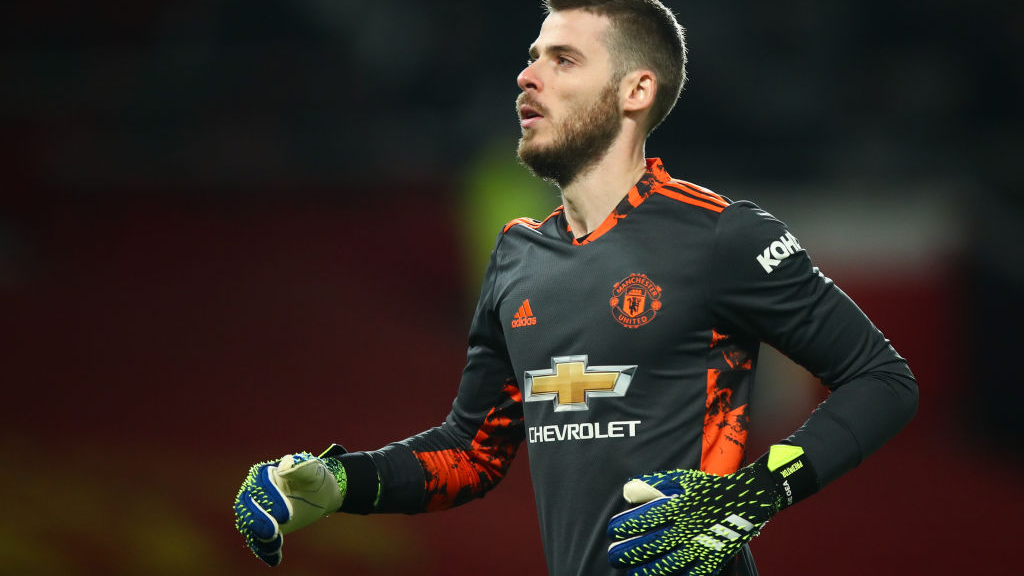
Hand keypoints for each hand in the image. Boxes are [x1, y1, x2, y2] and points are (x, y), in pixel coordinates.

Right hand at [233, 453, 346, 565]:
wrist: (319, 494)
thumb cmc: (315, 478)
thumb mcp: (314, 470)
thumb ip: (301, 467)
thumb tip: (285, 467)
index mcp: (263, 473)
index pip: (259, 485)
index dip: (270, 499)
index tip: (286, 514)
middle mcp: (253, 492)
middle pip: (246, 506)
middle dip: (258, 520)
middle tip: (273, 532)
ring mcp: (255, 511)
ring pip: (249, 524)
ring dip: (259, 536)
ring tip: (276, 545)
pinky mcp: (261, 527)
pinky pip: (257, 539)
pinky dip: (263, 549)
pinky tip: (275, 558)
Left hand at [607, 445, 814, 574]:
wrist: (748, 498)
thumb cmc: (709, 488)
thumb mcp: (682, 479)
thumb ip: (653, 484)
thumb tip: (627, 491)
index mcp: (681, 505)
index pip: (646, 517)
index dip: (627, 525)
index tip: (613, 530)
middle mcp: (690, 526)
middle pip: (654, 543)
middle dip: (630, 552)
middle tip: (614, 556)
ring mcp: (703, 545)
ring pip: (670, 564)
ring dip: (646, 570)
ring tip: (630, 573)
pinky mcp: (714, 559)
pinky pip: (691, 574)